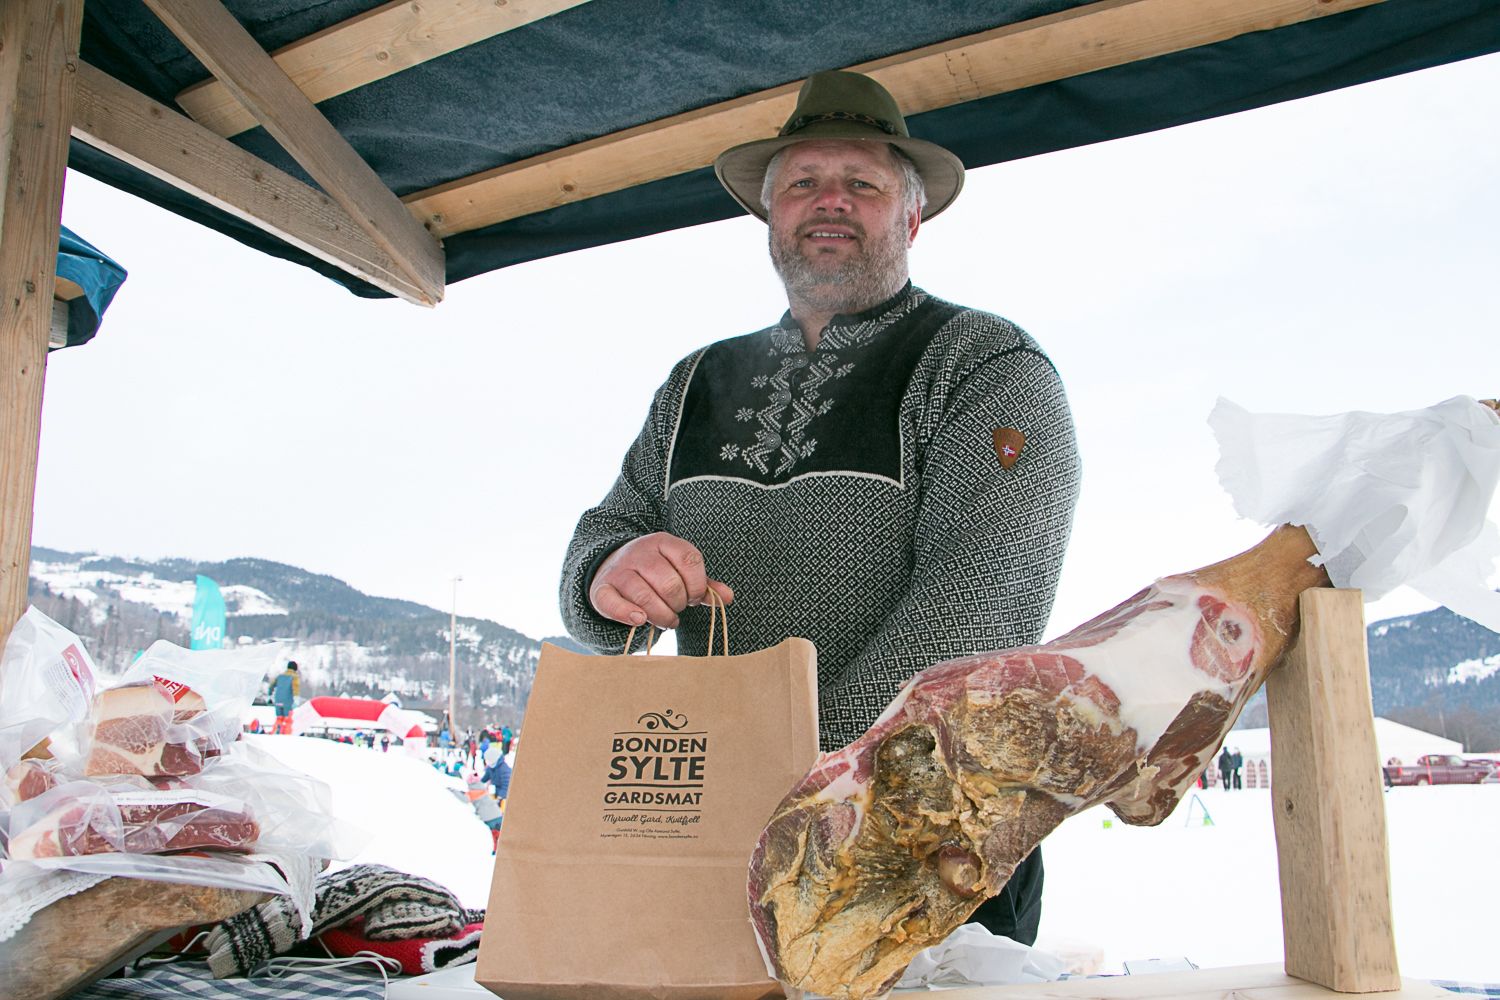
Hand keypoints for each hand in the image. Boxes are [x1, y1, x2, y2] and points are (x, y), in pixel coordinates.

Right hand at [589, 532, 733, 628]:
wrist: (611, 566)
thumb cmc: (654, 573)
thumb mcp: (679, 571)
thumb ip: (703, 584)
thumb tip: (728, 597)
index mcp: (664, 541)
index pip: (690, 560)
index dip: (697, 585)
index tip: (693, 597)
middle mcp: (640, 551)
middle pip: (670, 584)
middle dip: (679, 604)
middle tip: (677, 610)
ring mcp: (619, 569)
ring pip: (645, 597)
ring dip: (660, 616)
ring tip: (666, 620)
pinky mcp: (602, 588)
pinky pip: (614, 604)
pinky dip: (628, 615)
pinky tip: (639, 620)